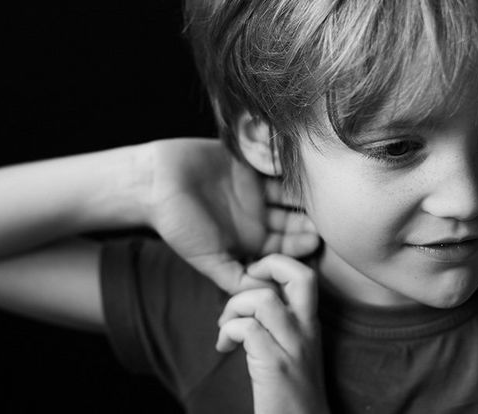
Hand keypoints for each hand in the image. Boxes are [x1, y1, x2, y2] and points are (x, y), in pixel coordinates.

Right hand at [148, 138, 318, 292]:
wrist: (154, 183)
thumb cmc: (178, 224)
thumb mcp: (208, 259)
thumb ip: (236, 280)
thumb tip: (267, 300)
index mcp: (251, 238)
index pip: (286, 245)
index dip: (301, 244)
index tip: (315, 242)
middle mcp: (258, 215)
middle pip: (293, 218)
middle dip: (308, 219)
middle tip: (323, 217)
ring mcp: (256, 188)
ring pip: (289, 192)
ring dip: (303, 193)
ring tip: (316, 193)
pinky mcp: (251, 162)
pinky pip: (276, 165)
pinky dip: (289, 168)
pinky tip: (301, 169)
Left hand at [215, 254, 329, 413]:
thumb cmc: (291, 392)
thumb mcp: (294, 350)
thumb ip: (280, 323)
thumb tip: (250, 300)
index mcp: (310, 323)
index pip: (305, 274)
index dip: (276, 265)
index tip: (253, 281)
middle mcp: (306, 330)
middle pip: (299, 275)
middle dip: (267, 266)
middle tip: (244, 285)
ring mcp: (292, 346)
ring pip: (263, 299)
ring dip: (235, 306)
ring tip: (226, 326)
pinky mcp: (275, 365)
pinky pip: (246, 329)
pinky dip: (228, 331)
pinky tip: (224, 347)